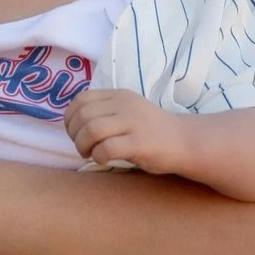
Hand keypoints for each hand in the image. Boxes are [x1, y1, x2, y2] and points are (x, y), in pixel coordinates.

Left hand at [64, 87, 185, 173]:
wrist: (185, 141)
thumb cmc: (151, 129)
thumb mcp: (128, 110)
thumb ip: (105, 110)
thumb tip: (72, 122)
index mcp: (118, 95)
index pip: (81, 100)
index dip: (70, 117)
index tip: (73, 131)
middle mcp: (124, 105)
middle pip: (83, 116)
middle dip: (74, 135)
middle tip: (82, 147)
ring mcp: (133, 123)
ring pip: (91, 130)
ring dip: (83, 146)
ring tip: (90, 153)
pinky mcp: (140, 143)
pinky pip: (107, 148)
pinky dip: (98, 156)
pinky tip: (103, 159)